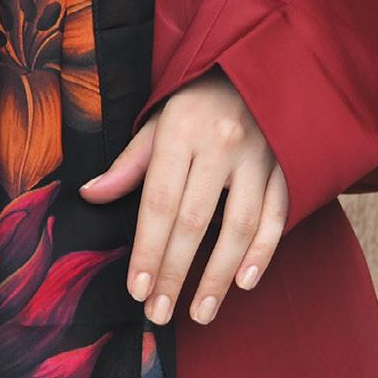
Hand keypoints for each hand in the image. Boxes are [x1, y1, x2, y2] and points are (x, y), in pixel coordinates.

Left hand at [80, 71, 288, 325]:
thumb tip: (90, 194)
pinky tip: (245, 282)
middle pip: (194, 221)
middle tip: (160, 313)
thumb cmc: (198, 99)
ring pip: (238, 226)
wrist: (258, 64)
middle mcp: (221, 144)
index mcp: (181, 130)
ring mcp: (259, 157)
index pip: (158, 202)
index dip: (148, 250)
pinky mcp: (287, 166)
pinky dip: (262, 252)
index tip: (137, 290)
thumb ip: (130, 162)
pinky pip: (276, 216)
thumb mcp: (158, 120)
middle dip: (175, 273)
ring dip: (218, 275)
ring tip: (201, 311)